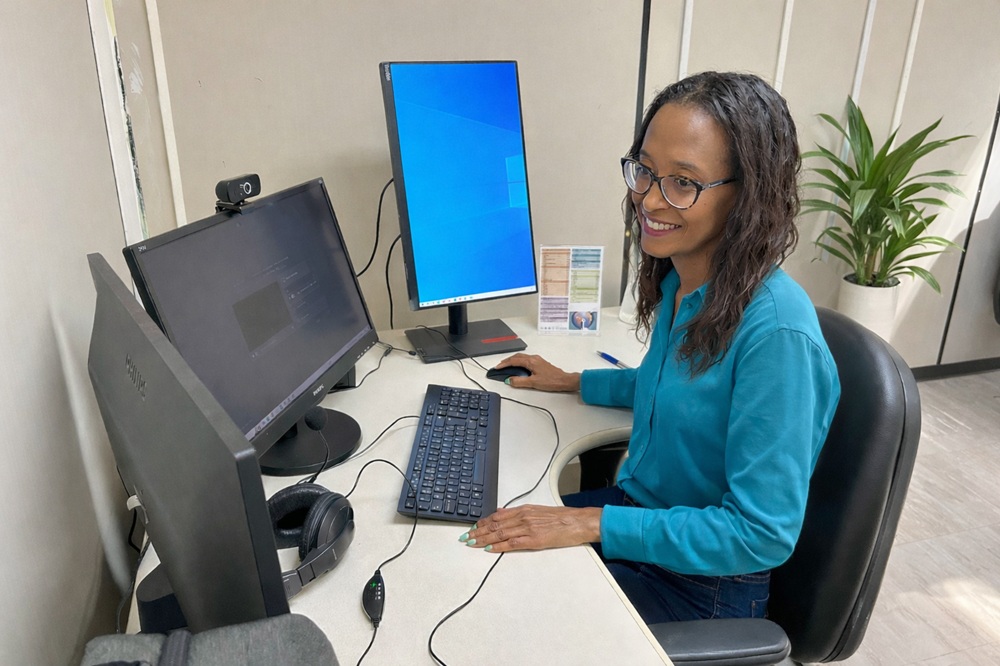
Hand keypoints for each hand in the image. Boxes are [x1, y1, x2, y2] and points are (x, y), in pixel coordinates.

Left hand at [459, 504, 601, 553]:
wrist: (577, 521)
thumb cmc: (561, 518)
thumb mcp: (538, 511)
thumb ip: (520, 513)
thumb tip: (502, 513)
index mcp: (524, 510)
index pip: (497, 515)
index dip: (483, 522)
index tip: (472, 527)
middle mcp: (523, 517)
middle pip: (495, 524)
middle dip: (478, 531)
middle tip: (465, 537)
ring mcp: (528, 528)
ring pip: (500, 533)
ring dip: (483, 539)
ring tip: (471, 543)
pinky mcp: (534, 539)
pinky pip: (512, 543)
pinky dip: (498, 546)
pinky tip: (488, 549)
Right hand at [493, 353, 580, 391]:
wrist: (564, 380)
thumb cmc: (551, 381)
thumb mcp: (533, 383)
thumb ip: (520, 382)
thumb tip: (510, 380)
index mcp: (531, 361)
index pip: (514, 361)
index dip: (504, 364)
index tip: (497, 367)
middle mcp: (534, 358)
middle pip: (517, 357)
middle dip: (507, 361)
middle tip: (500, 366)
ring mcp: (537, 360)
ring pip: (522, 357)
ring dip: (513, 360)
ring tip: (507, 366)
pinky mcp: (540, 363)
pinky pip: (526, 360)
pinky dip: (519, 362)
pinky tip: (519, 367)